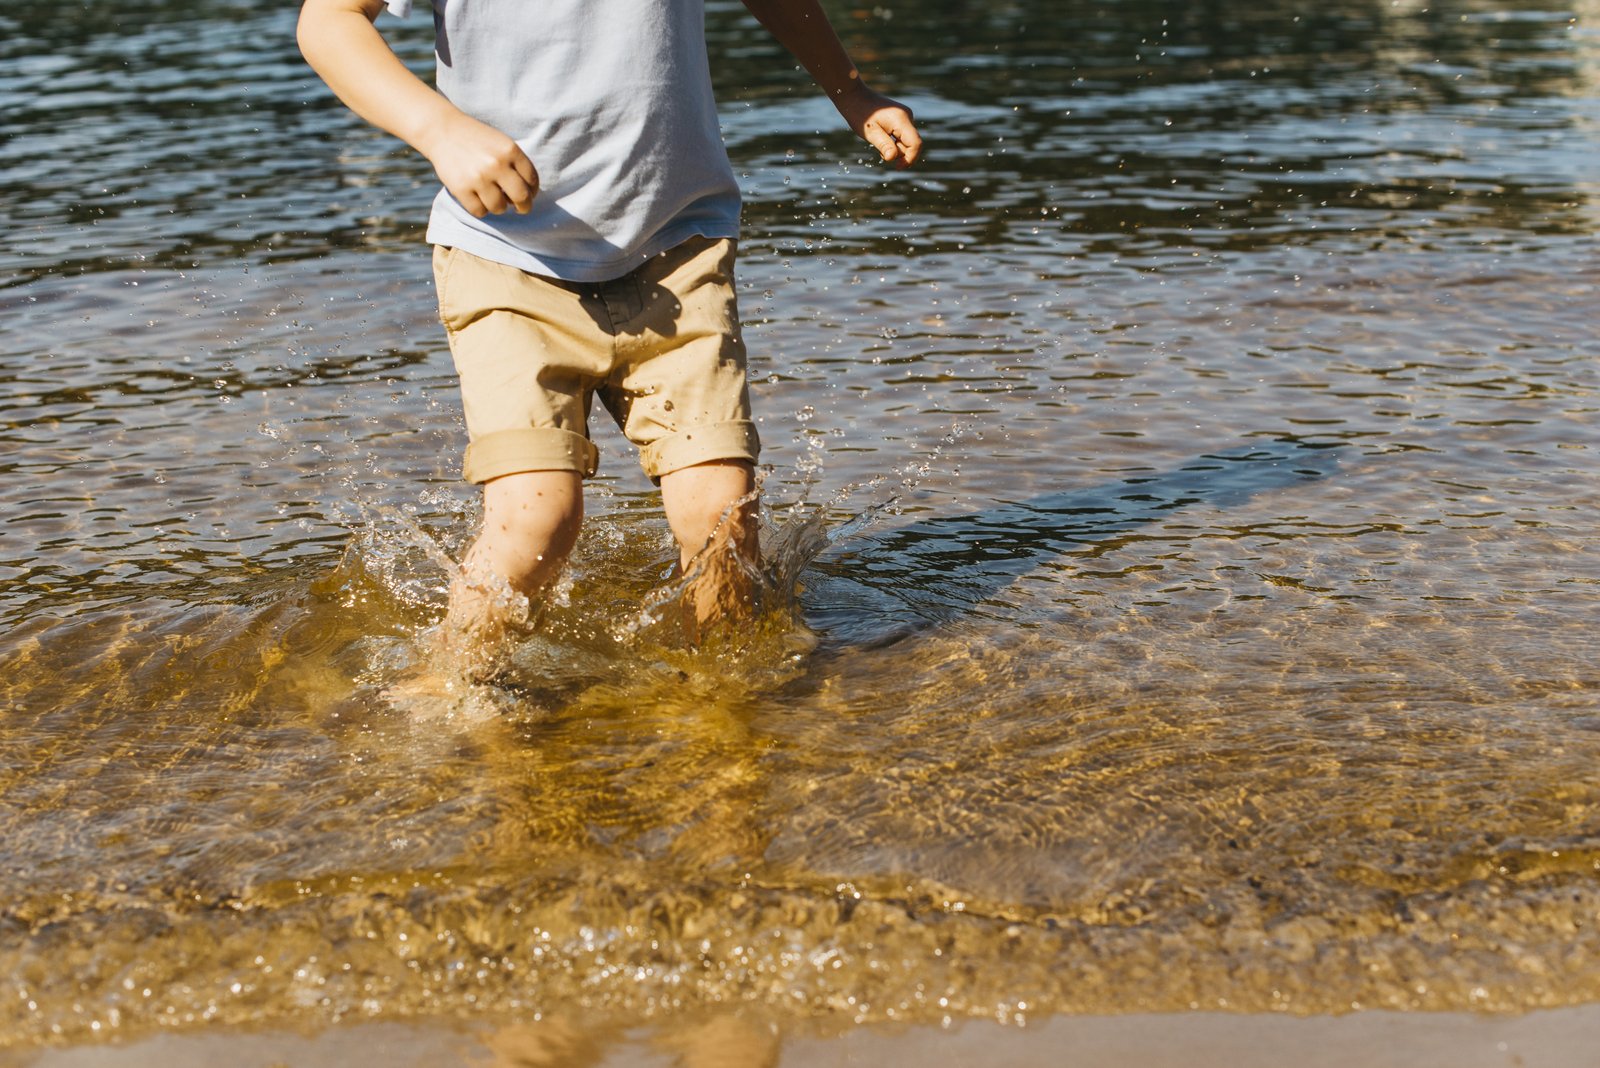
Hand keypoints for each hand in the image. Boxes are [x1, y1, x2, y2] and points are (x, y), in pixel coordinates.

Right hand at [415, 109, 538, 217]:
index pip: (532, 180)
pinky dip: (481, 209)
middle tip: (520, 208)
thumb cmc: (476, 139)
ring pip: (500, 207)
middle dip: (524, 206)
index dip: (532, 191)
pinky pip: (479, 211)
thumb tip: (527, 195)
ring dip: (499, 206)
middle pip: (522, 197)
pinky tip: (478, 199)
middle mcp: (496, 164)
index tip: (528, 194)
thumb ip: (516, 164)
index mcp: (510, 150)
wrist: (442, 130)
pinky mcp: (461, 189)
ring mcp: (478, 177)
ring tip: (493, 197)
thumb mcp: (501, 143)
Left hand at [834, 82, 921, 168]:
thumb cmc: (860, 114)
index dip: (910, 159)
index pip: (916, 144)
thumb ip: (883, 145)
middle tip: (880, 153)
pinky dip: (894, 142)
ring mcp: (905, 116)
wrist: (855, 96)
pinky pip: (902, 136)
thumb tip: (892, 159)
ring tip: (878, 143)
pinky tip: (881, 138)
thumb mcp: (870, 133)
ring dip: (895, 148)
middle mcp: (907, 117)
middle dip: (899, 154)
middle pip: (912, 144)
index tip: (897, 168)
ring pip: (907, 141)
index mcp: (901, 120)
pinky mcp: (901, 118)